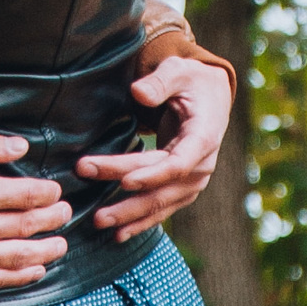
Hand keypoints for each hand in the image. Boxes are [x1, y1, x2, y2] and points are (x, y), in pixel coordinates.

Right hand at [0, 123, 73, 289]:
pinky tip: (33, 271)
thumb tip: (21, 147)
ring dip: (46, 251)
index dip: (48, 193)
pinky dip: (21, 277)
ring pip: (20, 258)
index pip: (29, 195)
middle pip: (30, 226)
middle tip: (66, 214)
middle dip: (54, 220)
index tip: (55, 190)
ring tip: (60, 244)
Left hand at [78, 50, 234, 235]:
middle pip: (161, 187)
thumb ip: (160, 82)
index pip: (177, 163)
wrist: (211, 96)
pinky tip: (119, 234)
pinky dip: (141, 222)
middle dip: (127, 198)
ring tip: (100, 223)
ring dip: (130, 216)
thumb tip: (138, 92)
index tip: (124, 181)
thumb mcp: (179, 71)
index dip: (152, 175)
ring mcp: (193, 181)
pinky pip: (162, 208)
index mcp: (203, 138)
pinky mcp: (182, 188)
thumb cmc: (191, 81)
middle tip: (95, 209)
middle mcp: (201, 166)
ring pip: (160, 204)